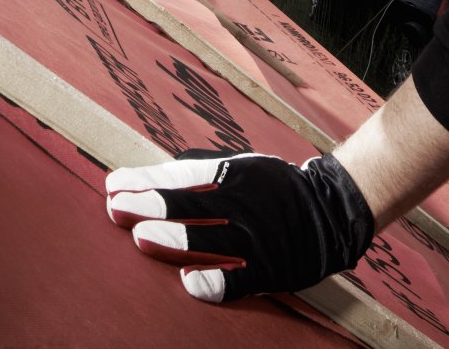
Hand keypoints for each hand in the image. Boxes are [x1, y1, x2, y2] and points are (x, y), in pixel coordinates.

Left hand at [104, 149, 374, 302]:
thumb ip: (201, 172)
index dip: (147, 180)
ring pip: (210, 239)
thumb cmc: (275, 187)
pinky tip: (189, 283)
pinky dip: (215, 281)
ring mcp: (257, 236)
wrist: (334, 209)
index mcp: (235, 174)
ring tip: (141, 237)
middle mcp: (244, 203)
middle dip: (150, 205)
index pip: (182, 176)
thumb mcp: (243, 166)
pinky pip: (240, 277)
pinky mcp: (270, 268)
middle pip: (190, 205)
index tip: (114, 184)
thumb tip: (153, 175)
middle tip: (117, 207)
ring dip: (174, 239)